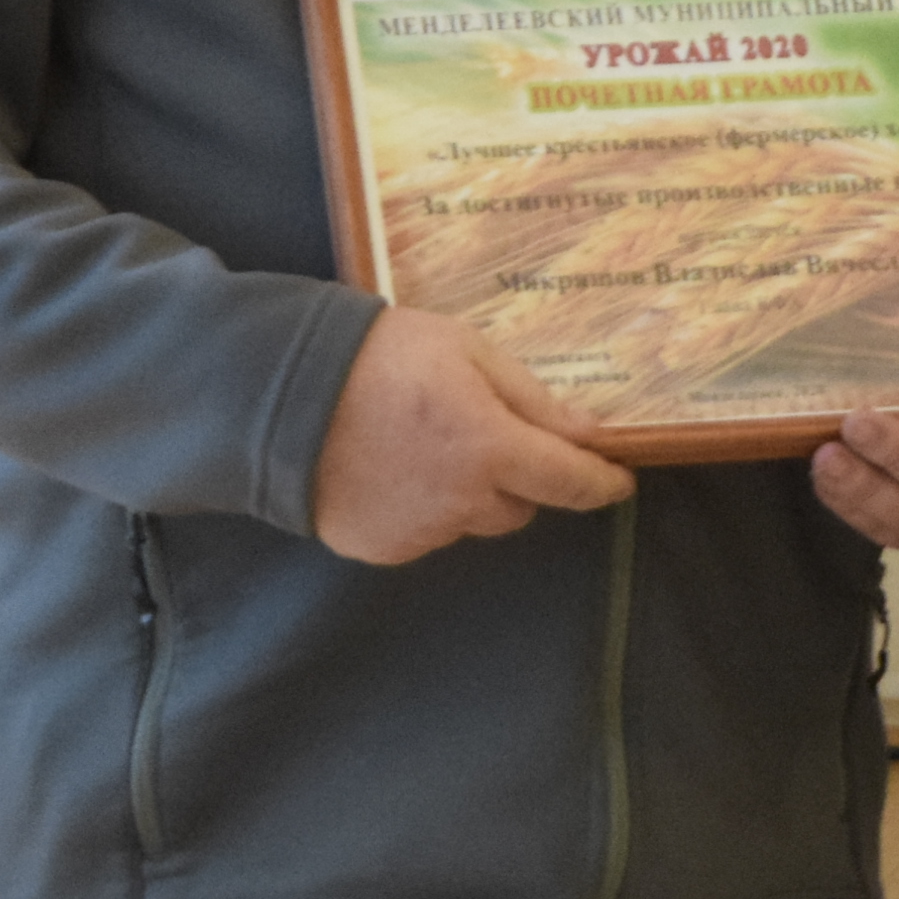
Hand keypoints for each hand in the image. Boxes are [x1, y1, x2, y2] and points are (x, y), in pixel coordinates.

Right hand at [309, 306, 633, 563]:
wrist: (280, 392)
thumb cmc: (379, 355)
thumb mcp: (466, 350)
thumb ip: (531, 398)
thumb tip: (589, 434)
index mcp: (490, 448)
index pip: (570, 483)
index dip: (602, 483)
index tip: (618, 479)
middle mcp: (462, 501)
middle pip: (520, 506)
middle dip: (517, 477)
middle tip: (484, 433)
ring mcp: (420, 532)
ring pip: (471, 520)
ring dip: (467, 493)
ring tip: (424, 443)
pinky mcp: (382, 548)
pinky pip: (426, 533)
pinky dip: (423, 508)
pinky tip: (392, 467)